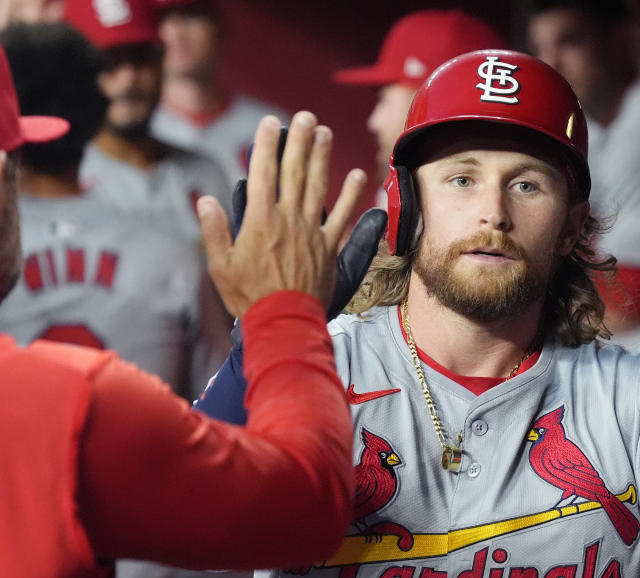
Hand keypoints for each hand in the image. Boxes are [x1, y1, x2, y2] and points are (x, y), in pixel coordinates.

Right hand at [230, 130, 386, 319]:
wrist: (283, 323)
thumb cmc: (248, 297)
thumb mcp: (220, 266)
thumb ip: (214, 231)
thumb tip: (206, 200)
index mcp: (259, 221)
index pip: (263, 174)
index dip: (267, 146)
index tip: (270, 123)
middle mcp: (288, 220)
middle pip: (294, 173)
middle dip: (299, 142)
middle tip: (305, 117)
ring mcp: (311, 233)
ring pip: (318, 187)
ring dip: (323, 158)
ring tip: (326, 133)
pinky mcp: (330, 248)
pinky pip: (343, 218)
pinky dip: (352, 196)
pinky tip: (358, 175)